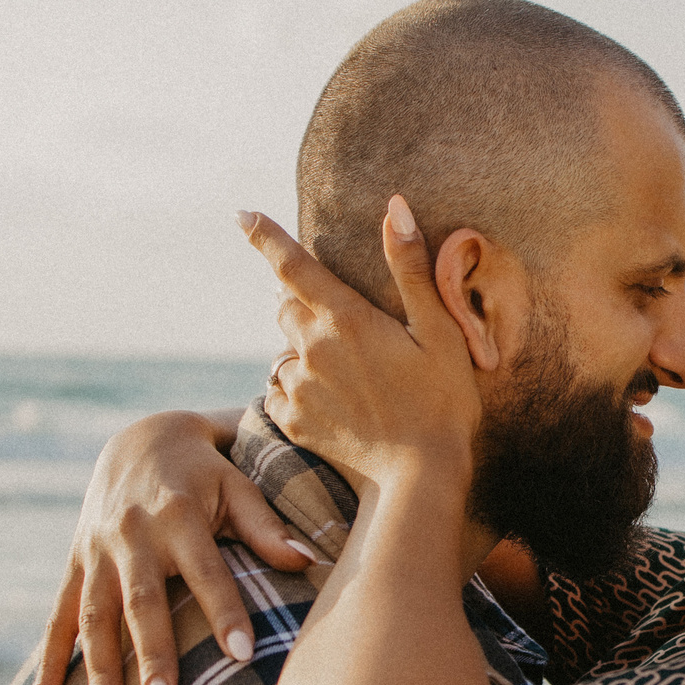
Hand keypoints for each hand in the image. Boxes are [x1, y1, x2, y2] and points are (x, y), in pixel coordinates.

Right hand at [33, 411, 323, 684]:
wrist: (139, 439)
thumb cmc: (205, 474)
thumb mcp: (238, 487)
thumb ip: (267, 528)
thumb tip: (308, 563)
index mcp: (178, 514)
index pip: (206, 570)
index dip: (224, 611)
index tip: (242, 656)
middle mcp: (131, 534)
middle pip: (142, 602)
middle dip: (151, 655)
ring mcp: (96, 551)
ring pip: (94, 616)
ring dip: (97, 668)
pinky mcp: (74, 564)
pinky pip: (57, 618)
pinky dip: (48, 663)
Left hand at [242, 196, 481, 494]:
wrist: (420, 477)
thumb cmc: (442, 401)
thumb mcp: (439, 331)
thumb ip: (411, 268)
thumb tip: (395, 208)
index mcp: (346, 319)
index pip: (293, 264)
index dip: (265, 236)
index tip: (242, 215)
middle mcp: (312, 348)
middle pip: (286, 306)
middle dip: (302, 303)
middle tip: (342, 322)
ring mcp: (299, 388)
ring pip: (283, 351)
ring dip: (302, 349)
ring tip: (346, 372)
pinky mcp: (294, 422)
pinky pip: (279, 391)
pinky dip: (296, 387)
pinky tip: (330, 400)